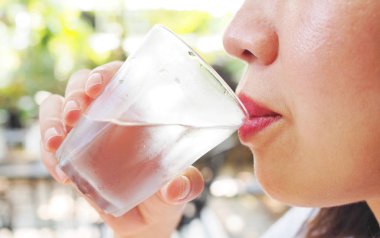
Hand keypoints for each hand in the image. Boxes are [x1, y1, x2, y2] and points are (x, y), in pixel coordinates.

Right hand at [39, 61, 204, 237]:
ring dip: (51, 120)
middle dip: (73, 94)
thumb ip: (186, 185)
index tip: (96, 87)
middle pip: (80, 85)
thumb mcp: (180, 187)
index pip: (118, 76)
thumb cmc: (165, 192)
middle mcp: (108, 115)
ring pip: (56, 108)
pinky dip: (47, 154)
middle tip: (76, 115)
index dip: (104, 73)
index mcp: (137, 109)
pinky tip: (61, 172)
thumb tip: (176, 189)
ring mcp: (86, 133)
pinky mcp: (71, 154)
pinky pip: (49, 145)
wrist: (144, 220)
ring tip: (58, 142)